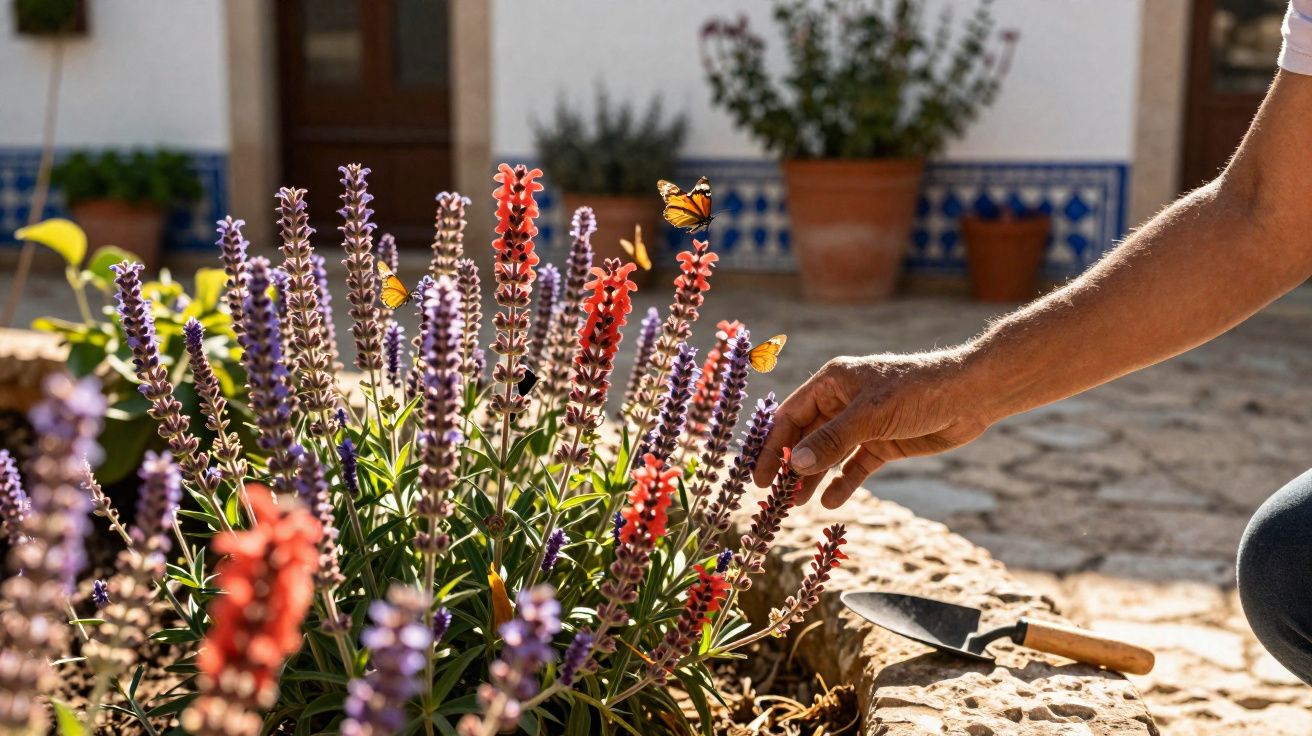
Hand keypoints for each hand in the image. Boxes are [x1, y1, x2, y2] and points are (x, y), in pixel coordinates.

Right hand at [752, 351, 995, 507]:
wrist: (970, 395)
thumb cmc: (918, 391)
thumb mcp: (870, 416)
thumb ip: (833, 440)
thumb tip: (797, 465)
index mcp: (832, 383)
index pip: (791, 416)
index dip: (773, 446)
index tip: (760, 477)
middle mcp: (842, 402)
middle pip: (807, 437)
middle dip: (791, 466)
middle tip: (775, 498)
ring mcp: (863, 424)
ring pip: (828, 454)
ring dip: (813, 478)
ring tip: (797, 504)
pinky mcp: (883, 443)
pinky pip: (855, 466)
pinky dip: (843, 483)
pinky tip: (831, 503)